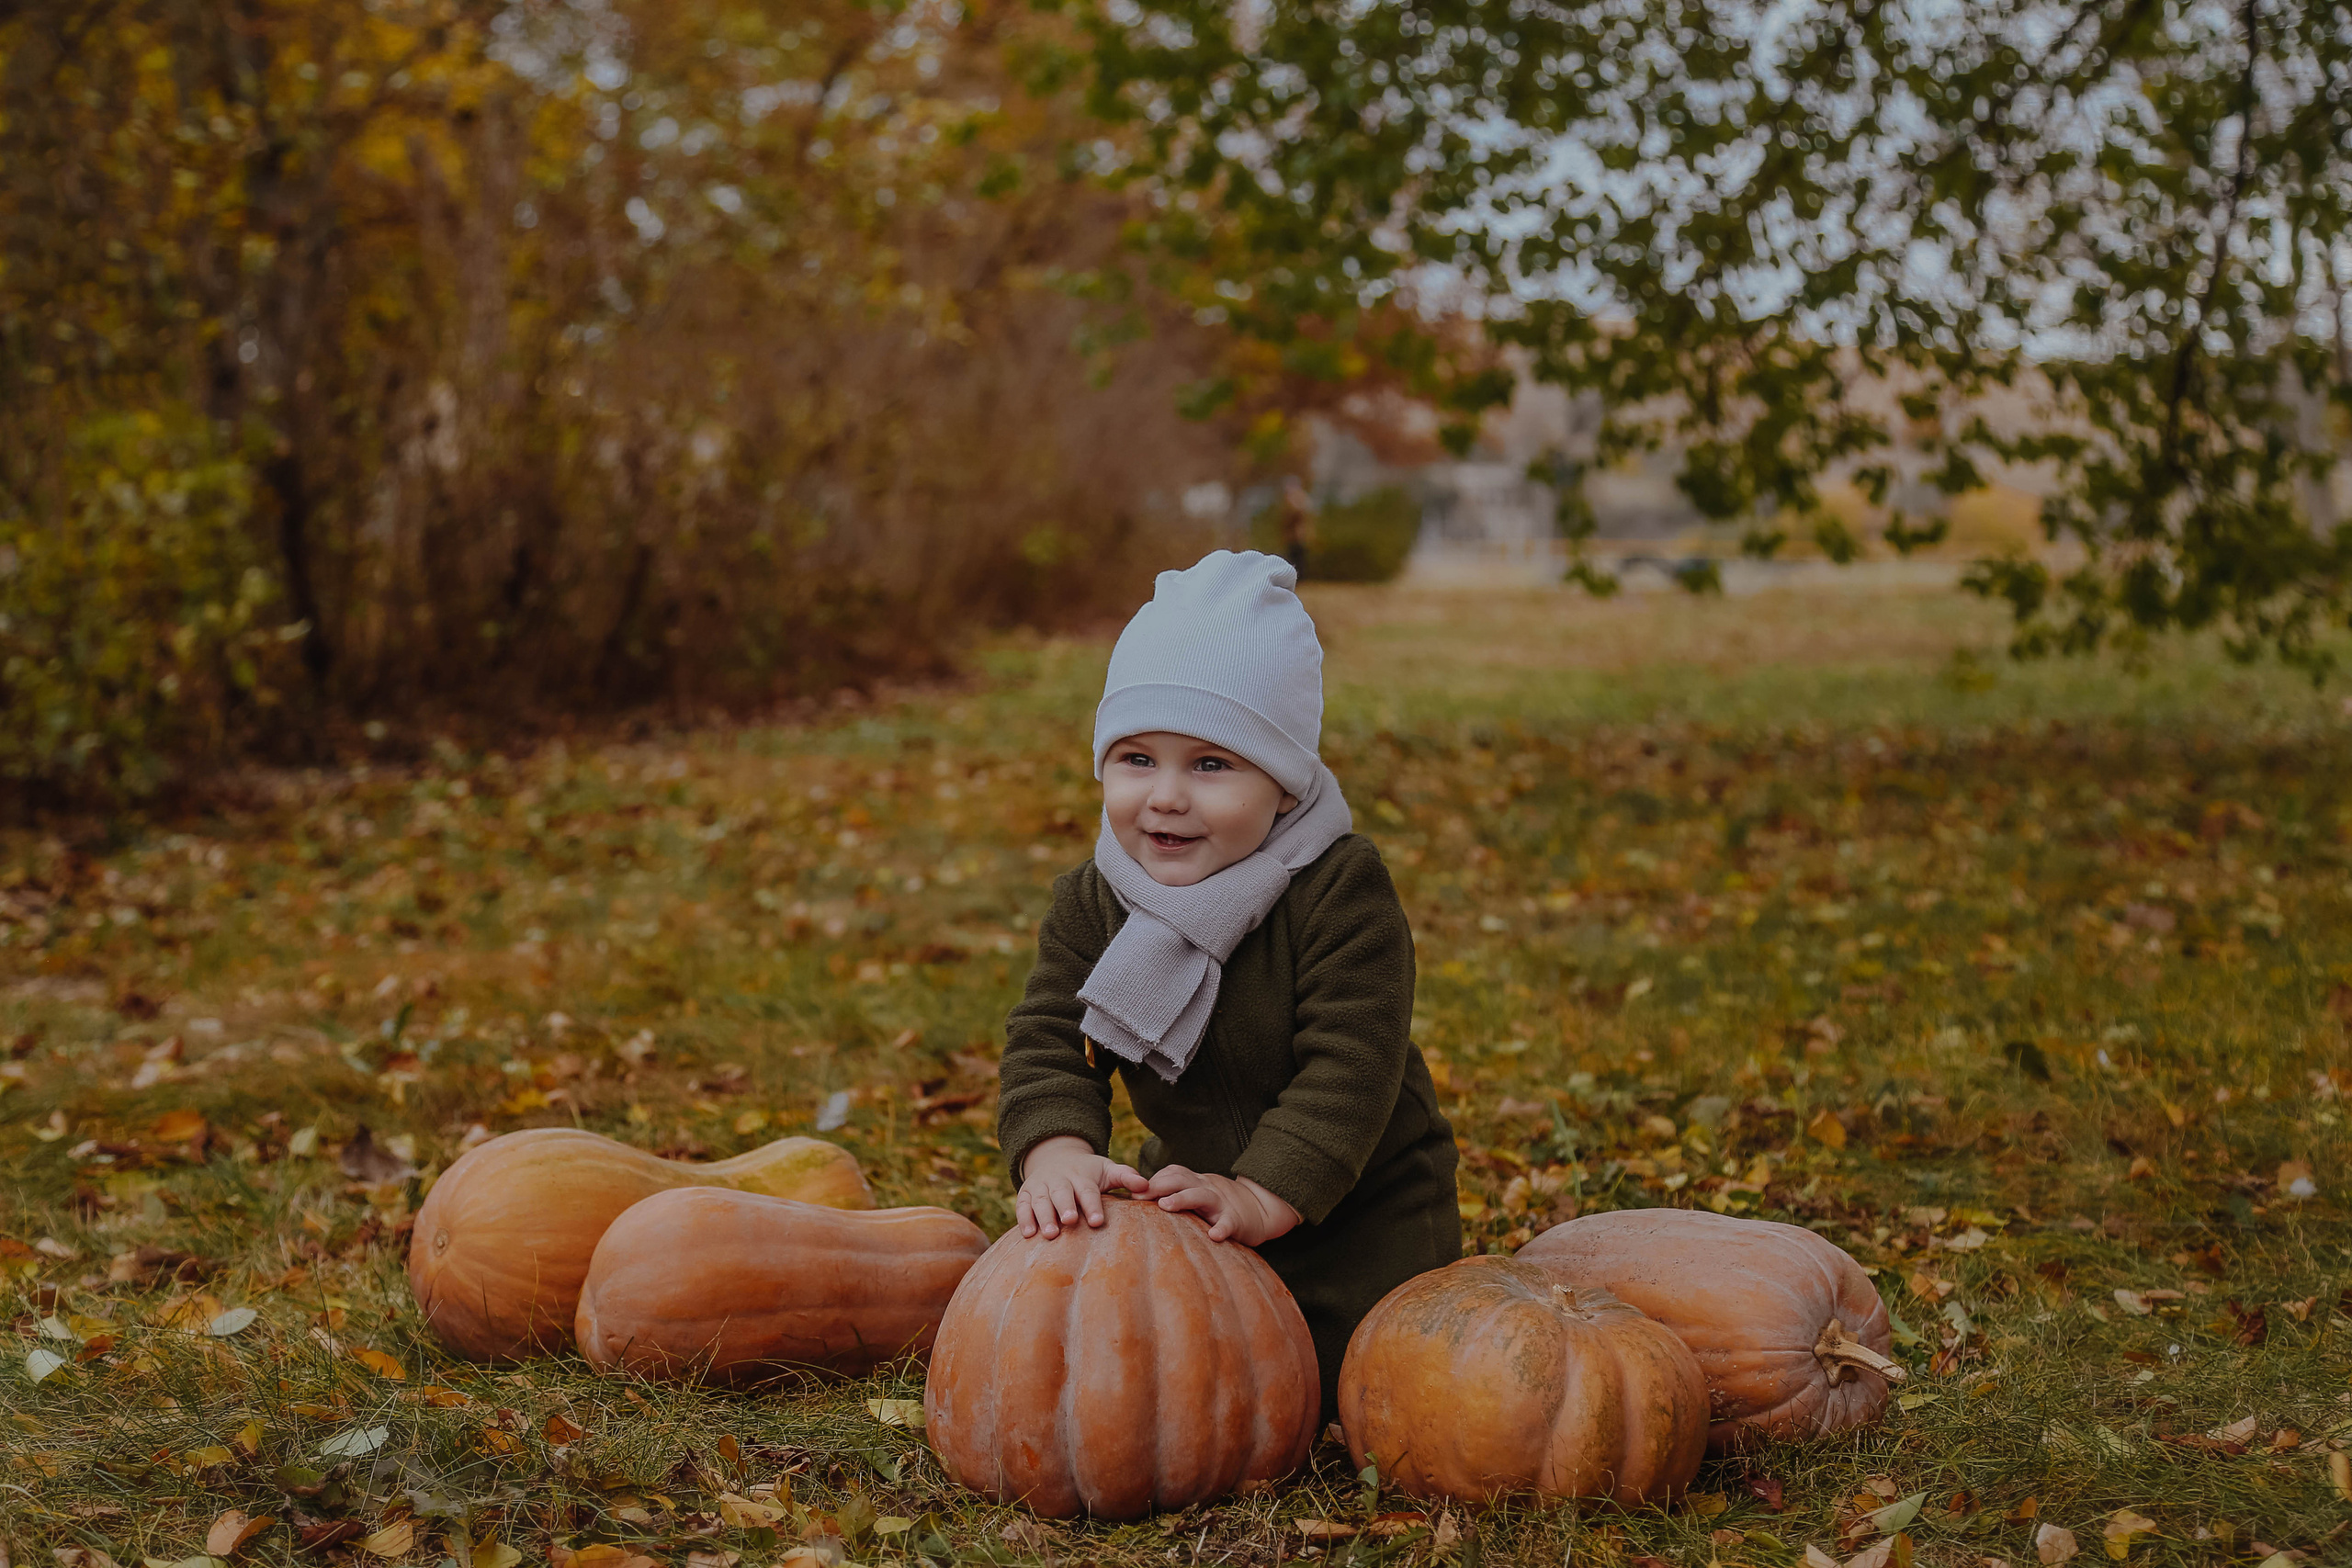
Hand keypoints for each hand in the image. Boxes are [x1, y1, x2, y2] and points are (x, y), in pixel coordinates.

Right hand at [1017, 1135, 1147, 1239]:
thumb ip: (1127, 1177)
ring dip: (1044, 1216)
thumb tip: (1147, 1187)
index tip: (1098, 1222)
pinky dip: (1024, 1219)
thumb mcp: (1108, 1169)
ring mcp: (1041, 1186)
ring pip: (1041, 1200)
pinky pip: (1022, 1205)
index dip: (1092, 1206)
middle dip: (1065, 1207)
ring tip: (1050, 1234)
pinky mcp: (1026, 1194)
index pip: (1088, 1191)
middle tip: (1070, 1221)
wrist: (1056, 1157)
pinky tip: (1028, 1234)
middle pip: (1062, 1193)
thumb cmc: (1089, 1172)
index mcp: (1082, 1176)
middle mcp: (1060, 1179)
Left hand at [1143, 1164, 1300, 1245]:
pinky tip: (1213, 1236)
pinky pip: (1228, 1223)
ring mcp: (1222, 1203)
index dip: (1153, 1180)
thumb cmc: (1221, 1205)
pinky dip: (1221, 1229)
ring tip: (1165, 1206)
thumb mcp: (1199, 1194)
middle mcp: (1207, 1188)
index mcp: (1196, 1182)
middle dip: (1158, 1186)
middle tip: (1138, 1197)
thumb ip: (1176, 1194)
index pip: (1172, 1173)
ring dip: (1182, 1199)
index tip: (1132, 1191)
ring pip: (1201, 1196)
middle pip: (1181, 1179)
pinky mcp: (1236, 1220)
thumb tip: (1140, 1201)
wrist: (1260, 1209)